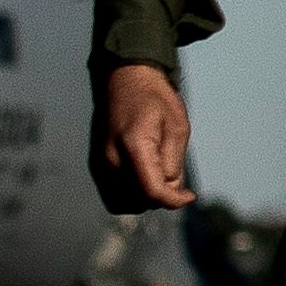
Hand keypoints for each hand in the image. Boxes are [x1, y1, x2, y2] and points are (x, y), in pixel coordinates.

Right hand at [93, 61, 192, 212]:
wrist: (124, 80)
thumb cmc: (155, 100)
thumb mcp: (177, 127)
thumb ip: (174, 162)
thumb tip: (171, 191)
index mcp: (133, 145)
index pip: (151, 191)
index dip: (174, 201)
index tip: (190, 196)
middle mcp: (110, 159)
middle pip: (138, 202)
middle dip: (160, 197)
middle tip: (174, 176)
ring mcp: (98, 164)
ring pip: (123, 204)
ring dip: (144, 199)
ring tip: (158, 175)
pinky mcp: (95, 166)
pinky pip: (112, 196)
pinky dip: (130, 195)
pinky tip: (144, 177)